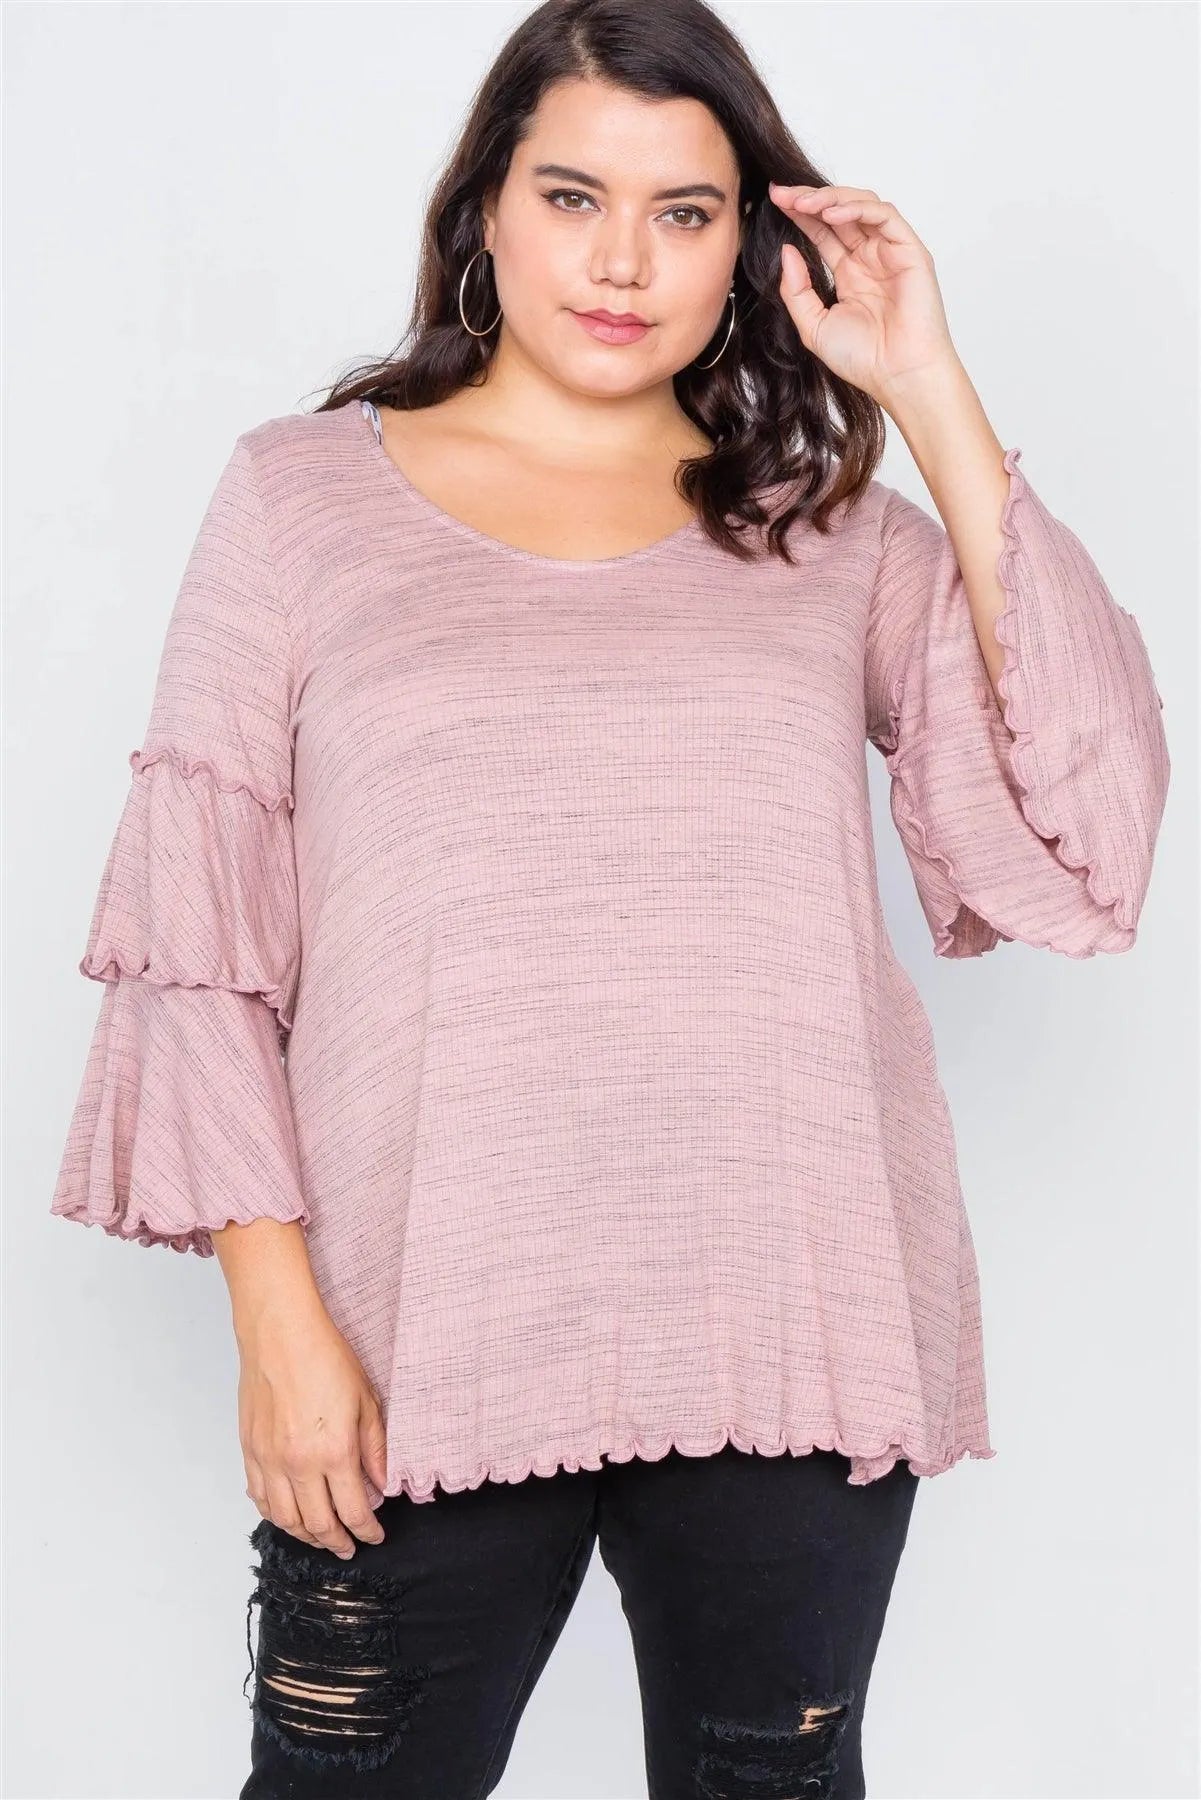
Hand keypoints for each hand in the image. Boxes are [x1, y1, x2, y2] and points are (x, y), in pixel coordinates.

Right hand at [237, 1296, 387, 1556]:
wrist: (280, 1333)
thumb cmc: (325, 1357)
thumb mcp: (366, 1400)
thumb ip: (375, 1447)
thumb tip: (383, 1482)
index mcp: (334, 1452)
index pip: (353, 1511)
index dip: (367, 1531)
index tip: (375, 1535)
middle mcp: (299, 1464)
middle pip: (318, 1524)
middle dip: (337, 1541)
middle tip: (348, 1546)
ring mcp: (270, 1460)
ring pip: (286, 1519)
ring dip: (305, 1536)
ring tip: (320, 1537)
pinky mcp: (250, 1451)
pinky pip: (260, 1498)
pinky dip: (275, 1515)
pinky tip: (288, 1515)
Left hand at [769, 181, 959, 408]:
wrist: (896, 375)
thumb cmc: (863, 359)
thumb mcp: (813, 325)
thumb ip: (796, 290)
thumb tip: (787, 251)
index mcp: (849, 273)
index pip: (822, 231)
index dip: (799, 214)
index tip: (774, 201)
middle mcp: (870, 258)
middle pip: (839, 212)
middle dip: (809, 198)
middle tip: (782, 193)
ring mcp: (890, 252)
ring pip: (862, 206)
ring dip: (831, 198)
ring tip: (803, 202)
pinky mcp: (910, 251)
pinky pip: (885, 216)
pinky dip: (858, 208)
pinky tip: (832, 214)